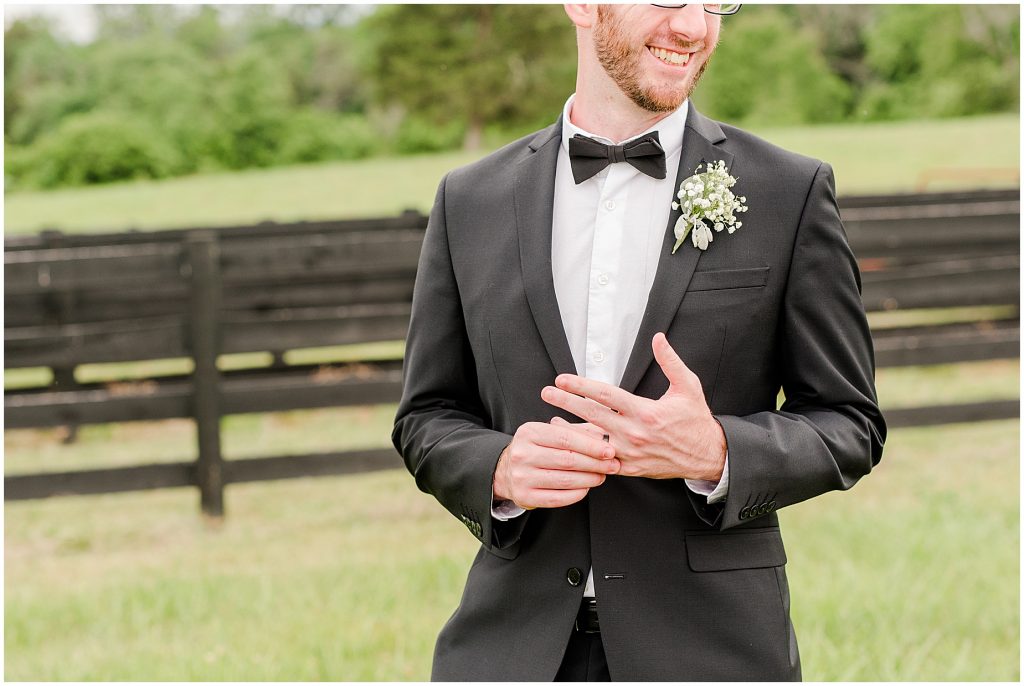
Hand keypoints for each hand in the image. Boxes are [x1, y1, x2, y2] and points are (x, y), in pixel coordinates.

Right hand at [493, 420, 619, 509]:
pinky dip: (577, 494)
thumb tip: (604, 435)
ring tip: (602, 476)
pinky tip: (586, 488)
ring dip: (590, 479)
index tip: (610, 450)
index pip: (565, 438)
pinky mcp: (524, 496)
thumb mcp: (549, 433)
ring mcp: (521, 477)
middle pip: (567, 459)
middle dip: (595, 463)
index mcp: (529, 432)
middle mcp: (522, 454)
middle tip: (613, 465)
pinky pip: (558, 498)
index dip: (591, 445)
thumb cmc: (536, 449)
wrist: (505, 470)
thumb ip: (576, 431)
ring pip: (565, 480)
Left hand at [540, 332, 726, 480]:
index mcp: (645, 412)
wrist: (707, 456)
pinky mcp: (629, 468)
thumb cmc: (696, 420)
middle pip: (591, 415)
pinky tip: (572, 444)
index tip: (562, 379)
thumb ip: (670, 361)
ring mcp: (629, 454)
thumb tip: (658, 338)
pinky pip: (600, 460)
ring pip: (591, 442)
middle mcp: (634, 434)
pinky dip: (584, 452)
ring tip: (549, 420)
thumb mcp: (688, 386)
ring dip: (569, 431)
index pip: (605, 396)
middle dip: (565, 403)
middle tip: (546, 392)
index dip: (581, 386)